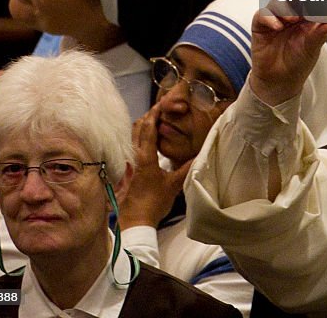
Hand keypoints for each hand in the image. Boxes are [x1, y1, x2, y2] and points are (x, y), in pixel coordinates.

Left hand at [117, 103, 190, 228]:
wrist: (136, 222)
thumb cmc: (155, 202)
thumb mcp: (174, 185)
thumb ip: (187, 168)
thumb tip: (201, 154)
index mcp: (145, 156)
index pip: (148, 127)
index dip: (154, 113)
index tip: (162, 103)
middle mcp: (134, 155)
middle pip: (137, 127)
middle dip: (148, 116)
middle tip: (161, 112)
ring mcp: (127, 162)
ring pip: (132, 136)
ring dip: (143, 127)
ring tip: (156, 125)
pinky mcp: (125, 170)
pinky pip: (131, 146)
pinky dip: (139, 139)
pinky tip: (148, 145)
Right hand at [249, 0, 326, 106]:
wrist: (280, 80)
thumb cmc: (299, 62)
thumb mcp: (313, 47)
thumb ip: (321, 33)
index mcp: (306, 15)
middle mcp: (290, 12)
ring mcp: (275, 18)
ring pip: (277, 1)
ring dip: (285, 7)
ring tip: (292, 19)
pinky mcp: (260, 26)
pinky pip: (263, 14)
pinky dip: (270, 18)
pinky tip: (278, 27)